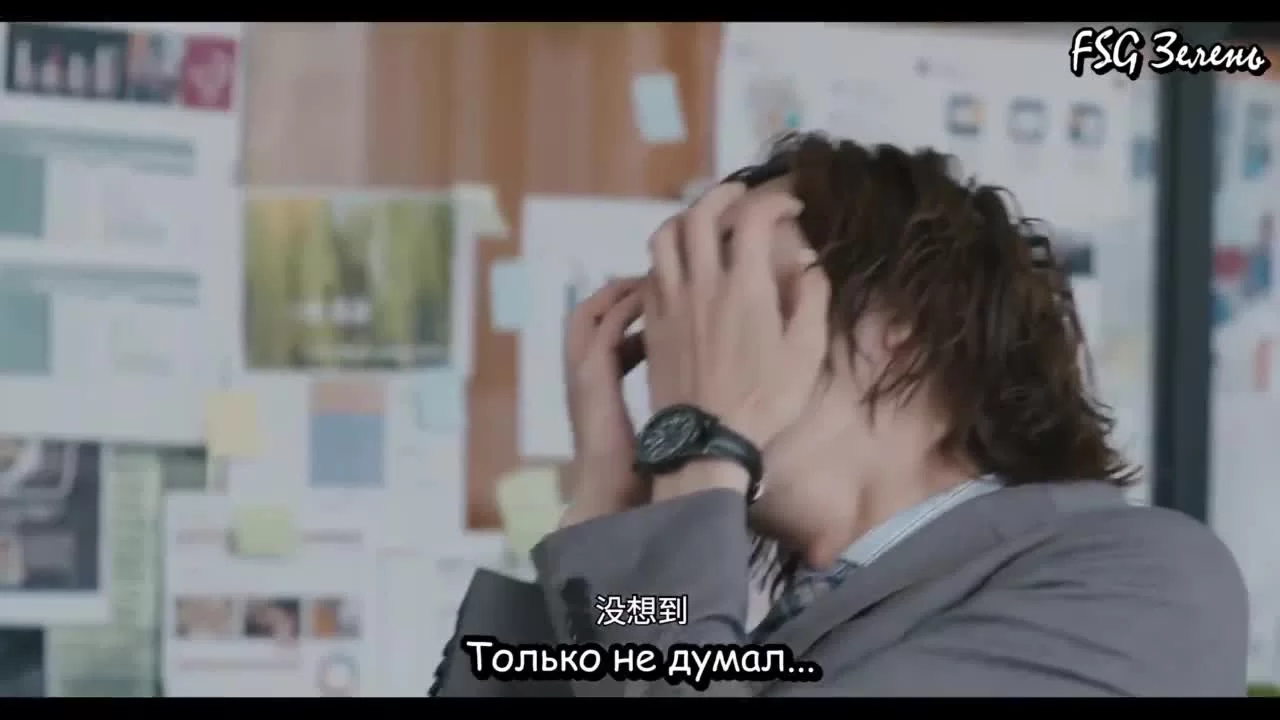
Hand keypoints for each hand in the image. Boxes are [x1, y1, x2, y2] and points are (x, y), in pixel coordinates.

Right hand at [559, 278, 647, 527]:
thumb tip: (708, 370)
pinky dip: (628, 306)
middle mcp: (584, 373)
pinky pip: (605, 324)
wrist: (621, 500)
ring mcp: (582, 371)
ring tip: (659, 282)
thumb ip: (671, 393)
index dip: (633, 309)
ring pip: (591, 310)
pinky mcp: (591, 374)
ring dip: (624, 291)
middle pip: (592, 311)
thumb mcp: (658, 422)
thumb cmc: (647, 474)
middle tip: (662, 279)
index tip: (669, 298)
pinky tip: (659, 302)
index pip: (606, 330)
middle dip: (624, 289)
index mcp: (597, 385)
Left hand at [643, 183, 829, 497]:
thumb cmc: (764, 400)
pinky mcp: (651, 321)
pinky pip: (650, 270)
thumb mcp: (806, 352)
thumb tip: (809, 262)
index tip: (792, 205)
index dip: (775, 200)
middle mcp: (701, 283)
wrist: (705, 439)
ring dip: (685, 218)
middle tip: (743, 196)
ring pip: (664, 236)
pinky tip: (682, 266)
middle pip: (700, 213)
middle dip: (723, 194)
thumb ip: (811, 298)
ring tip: (704, 221)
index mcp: (744, 285)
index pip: (754, 217)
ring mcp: (670, 300)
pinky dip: (667, 255)